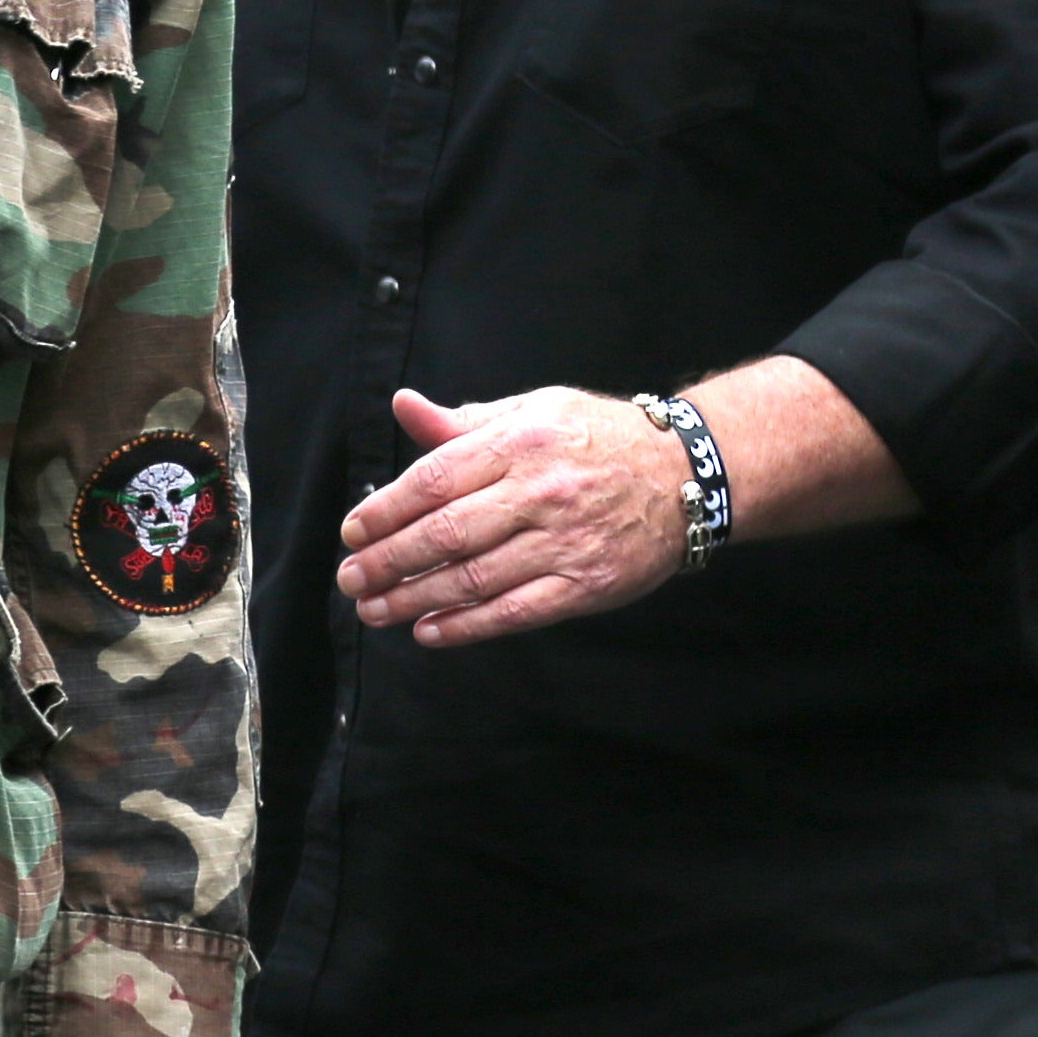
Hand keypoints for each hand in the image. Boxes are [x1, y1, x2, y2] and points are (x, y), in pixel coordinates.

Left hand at [340, 388, 689, 643]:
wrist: (686, 473)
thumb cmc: (598, 438)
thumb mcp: (532, 411)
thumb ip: (464, 422)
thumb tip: (404, 405)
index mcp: (517, 444)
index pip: (432, 480)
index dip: (385, 511)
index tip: (352, 532)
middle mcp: (538, 493)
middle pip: (444, 534)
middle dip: (387, 561)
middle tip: (351, 578)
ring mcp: (563, 543)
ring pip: (473, 578)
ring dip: (414, 598)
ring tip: (375, 610)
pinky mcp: (586, 585)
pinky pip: (515, 612)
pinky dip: (466, 626)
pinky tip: (428, 630)